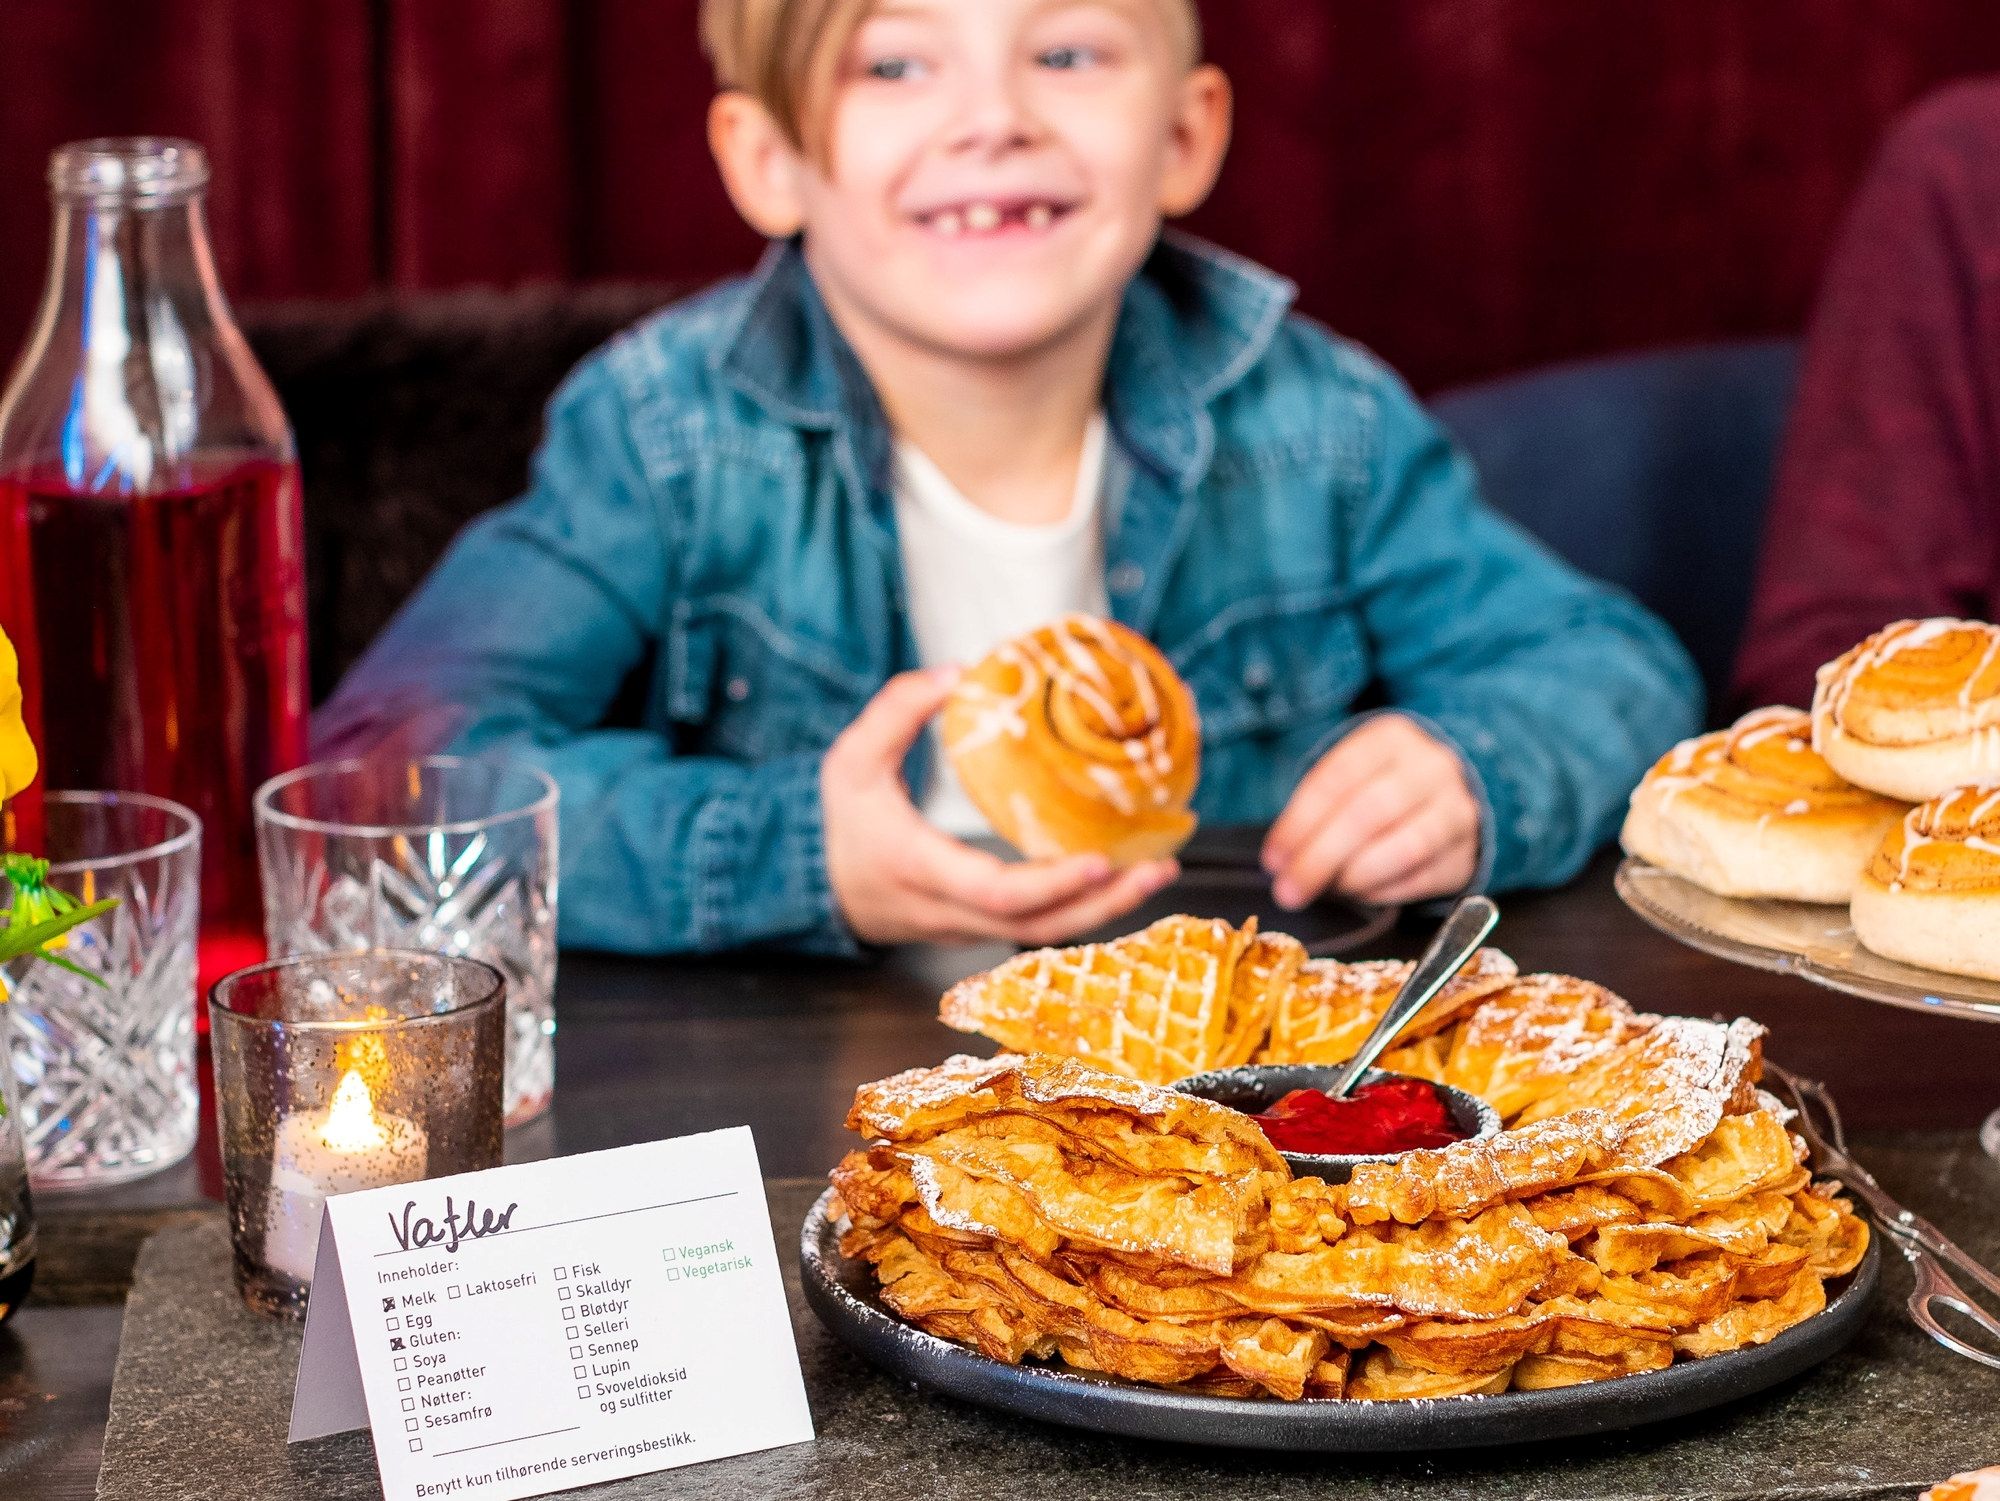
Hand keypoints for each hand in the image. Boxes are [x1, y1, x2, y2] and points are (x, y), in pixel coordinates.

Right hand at [822, 667, 1179, 945]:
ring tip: (1159, 869)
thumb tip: (955, 671)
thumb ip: (895, 711)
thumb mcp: (851, 758)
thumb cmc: (842, 822)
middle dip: (1105, 901)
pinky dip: (1086, 906)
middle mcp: (953, 910)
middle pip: (1040, 925)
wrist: (820, 885)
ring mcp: (971, 926)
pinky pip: (1042, 926)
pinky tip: (1124, 876)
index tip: (1102, 859)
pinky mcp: (984, 926)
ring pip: (1047, 934)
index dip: (1053, 883)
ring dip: (1108, 908)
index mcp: (922, 870)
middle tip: (1161, 865)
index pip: (997, 894)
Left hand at [1261, 714, 1480, 908]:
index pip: (1337, 778)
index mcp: (1390, 738)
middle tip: (1288, 892)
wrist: (1455, 786)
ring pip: (1405, 848)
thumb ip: (1318, 809)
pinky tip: (1358, 893)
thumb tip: (1281, 862)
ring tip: (1326, 891)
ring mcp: (1458, 809)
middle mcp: (1431, 767)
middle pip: (1369, 813)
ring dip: (1354, 878)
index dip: (1299, 823)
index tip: (1273, 860)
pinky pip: (1423, 879)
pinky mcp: (1469, 852)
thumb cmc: (1381, 783)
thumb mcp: (1351, 773)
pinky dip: (1383, 892)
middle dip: (1320, 858)